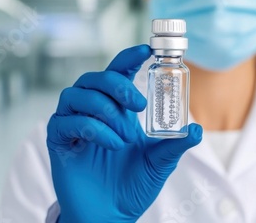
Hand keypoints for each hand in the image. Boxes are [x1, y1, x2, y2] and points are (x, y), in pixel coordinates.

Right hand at [47, 45, 202, 222]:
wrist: (110, 215)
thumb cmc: (132, 187)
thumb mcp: (158, 163)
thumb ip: (174, 145)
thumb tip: (196, 130)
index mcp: (117, 110)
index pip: (118, 73)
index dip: (129, 57)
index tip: (147, 49)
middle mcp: (93, 111)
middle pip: (95, 77)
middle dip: (117, 85)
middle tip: (138, 105)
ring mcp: (73, 124)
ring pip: (77, 94)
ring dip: (104, 110)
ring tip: (123, 136)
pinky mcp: (59, 140)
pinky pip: (67, 121)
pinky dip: (92, 128)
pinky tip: (110, 144)